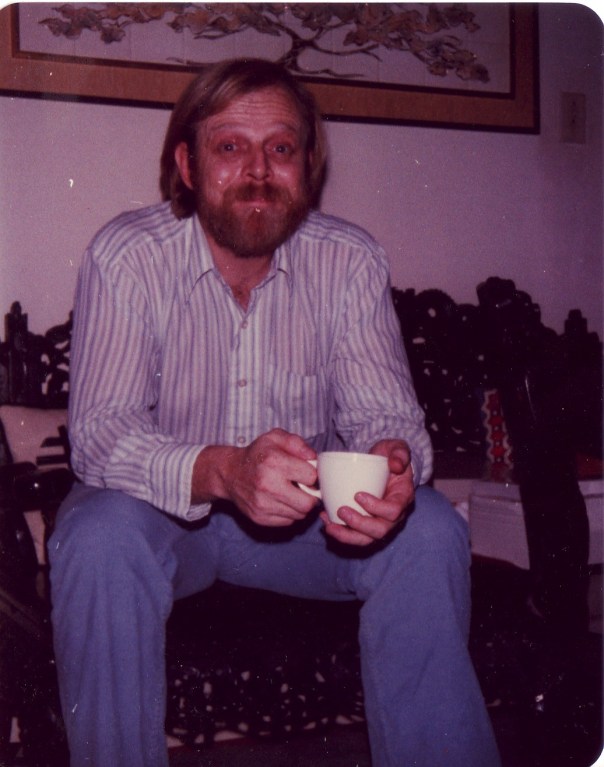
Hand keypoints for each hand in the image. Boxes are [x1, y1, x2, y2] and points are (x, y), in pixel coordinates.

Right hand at [192, 429, 317, 526]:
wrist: (230, 473)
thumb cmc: (257, 454)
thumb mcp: (275, 438)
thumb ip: (297, 443)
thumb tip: (313, 458)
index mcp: (274, 462)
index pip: (311, 477)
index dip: (312, 474)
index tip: (305, 472)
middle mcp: (268, 485)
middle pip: (308, 503)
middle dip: (310, 495)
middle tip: (304, 487)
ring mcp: (262, 504)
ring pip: (299, 514)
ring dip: (300, 504)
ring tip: (292, 493)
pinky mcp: (259, 518)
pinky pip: (288, 521)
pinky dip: (289, 512)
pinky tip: (281, 501)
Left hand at [321, 439, 413, 545]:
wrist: (382, 464)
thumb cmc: (389, 456)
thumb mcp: (396, 447)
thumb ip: (399, 452)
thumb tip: (396, 465)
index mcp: (402, 498)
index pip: (393, 511)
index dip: (376, 507)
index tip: (357, 495)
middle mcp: (394, 515)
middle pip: (380, 530)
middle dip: (359, 524)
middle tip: (341, 510)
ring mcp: (380, 522)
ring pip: (366, 539)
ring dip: (347, 535)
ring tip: (329, 525)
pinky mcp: (366, 524)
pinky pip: (355, 535)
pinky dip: (340, 532)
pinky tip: (326, 521)